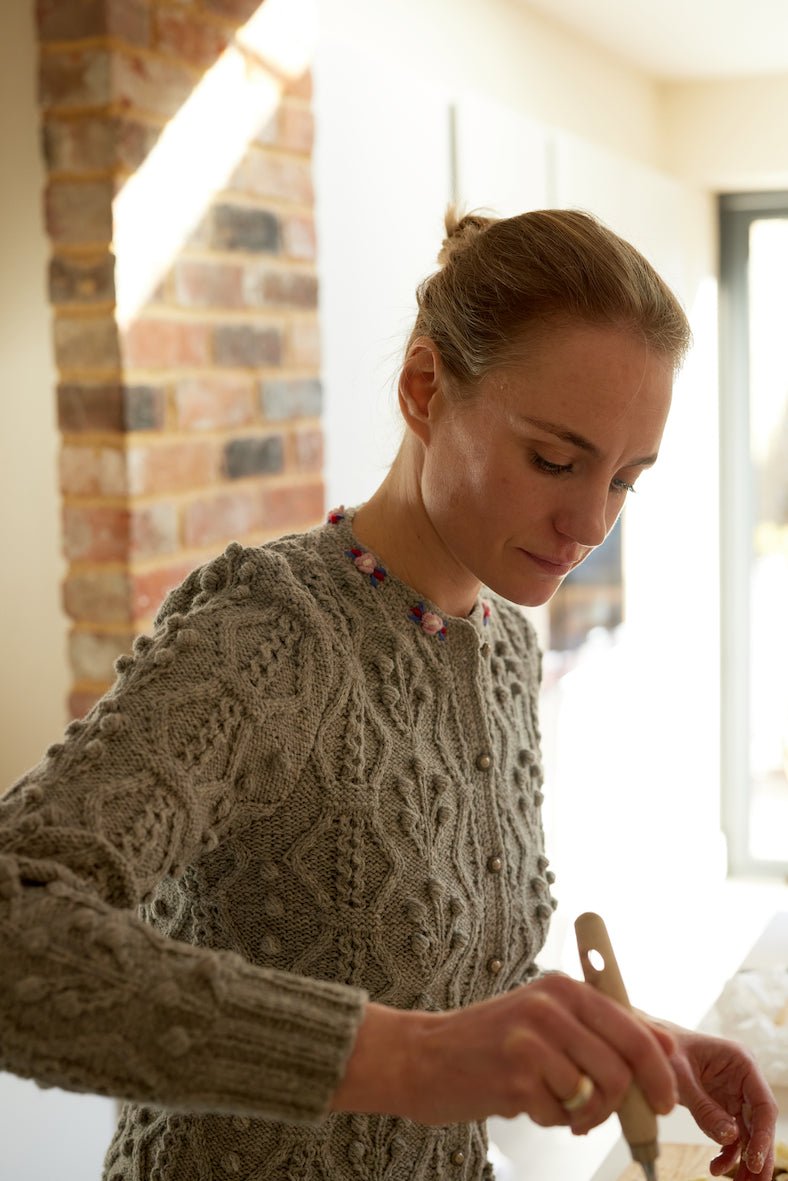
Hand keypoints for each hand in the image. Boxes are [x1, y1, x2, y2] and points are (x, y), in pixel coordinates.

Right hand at [331, 975, 677, 1130]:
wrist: (424, 1056)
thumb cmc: (492, 1042)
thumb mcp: (549, 1020)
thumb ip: (605, 1029)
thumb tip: (668, 1044)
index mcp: (564, 987)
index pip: (634, 1030)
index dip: (660, 1071)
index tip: (666, 1099)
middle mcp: (550, 1005)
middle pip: (621, 1068)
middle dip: (621, 1103)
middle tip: (602, 1114)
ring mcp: (532, 1039)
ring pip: (596, 1094)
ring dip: (585, 1115)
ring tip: (558, 1105)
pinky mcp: (516, 1075)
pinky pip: (562, 1113)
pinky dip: (553, 1119)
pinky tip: (526, 1101)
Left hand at [657, 1023, 776, 1179]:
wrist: (649, 1043)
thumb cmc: (664, 1048)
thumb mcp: (679, 1074)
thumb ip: (703, 1106)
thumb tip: (731, 1137)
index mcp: (740, 1062)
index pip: (763, 1104)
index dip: (764, 1135)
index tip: (755, 1161)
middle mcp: (742, 1080)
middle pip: (759, 1123)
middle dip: (758, 1155)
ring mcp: (733, 1095)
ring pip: (748, 1134)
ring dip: (745, 1161)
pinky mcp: (721, 1107)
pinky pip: (730, 1135)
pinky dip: (726, 1154)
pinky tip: (715, 1168)